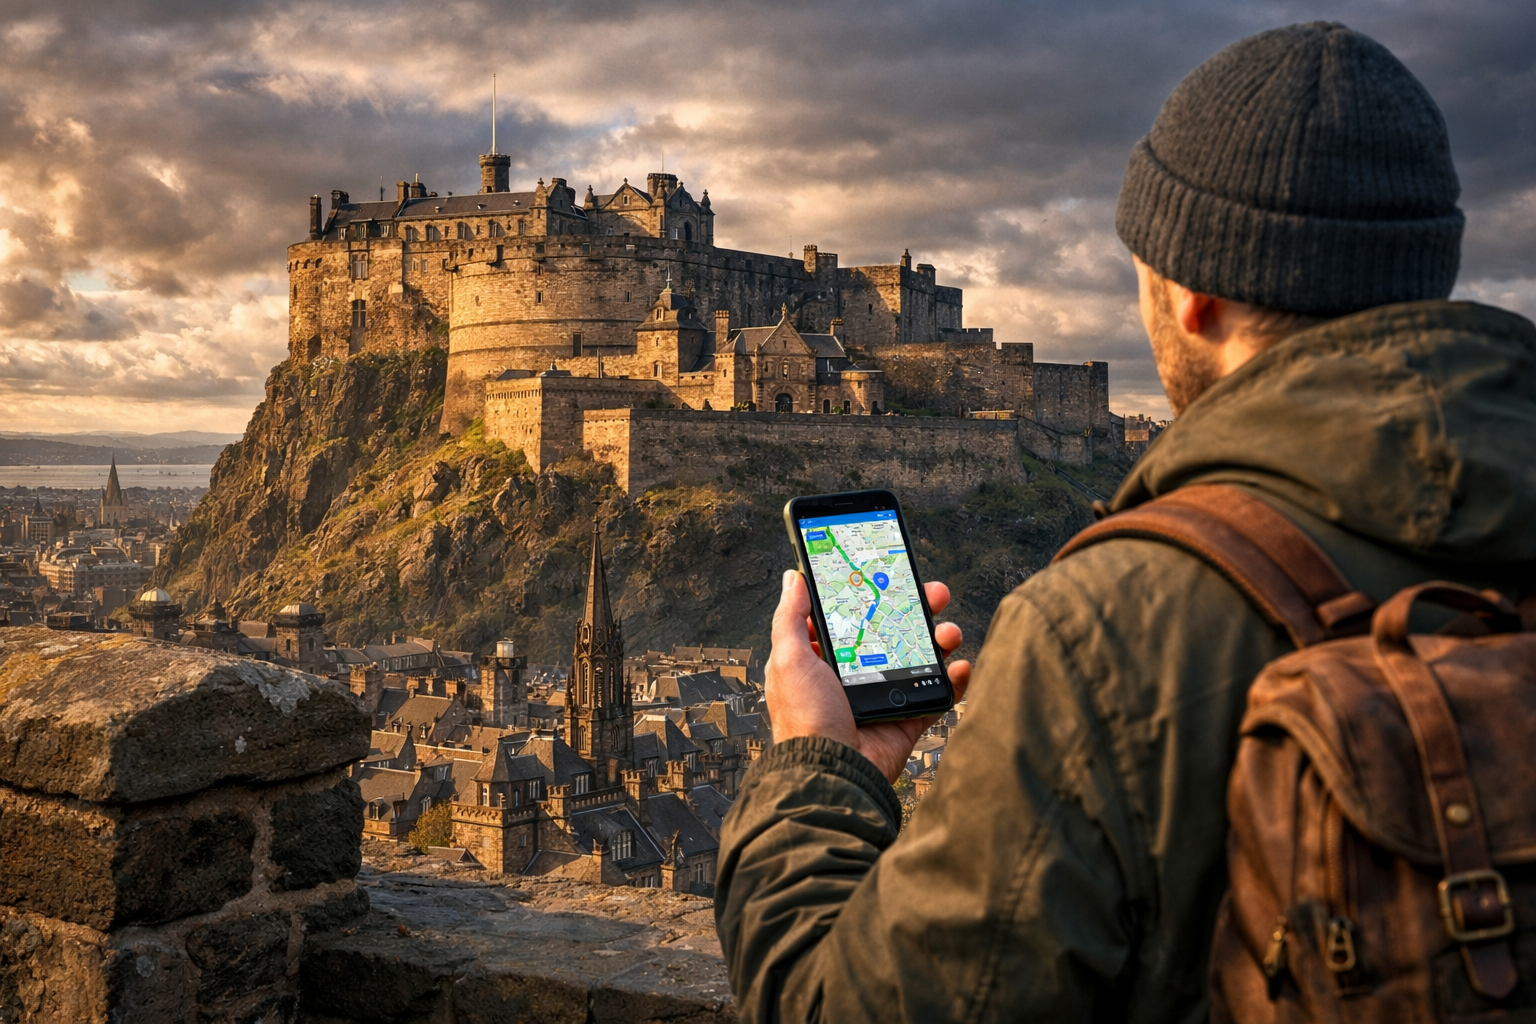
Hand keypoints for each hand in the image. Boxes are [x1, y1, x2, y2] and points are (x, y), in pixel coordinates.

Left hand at [765, 570, 971, 781]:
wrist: (832, 771)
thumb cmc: (805, 719)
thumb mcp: (789, 660)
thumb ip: (791, 618)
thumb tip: (795, 579)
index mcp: (825, 658)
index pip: (854, 616)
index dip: (874, 594)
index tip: (893, 575)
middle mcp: (855, 674)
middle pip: (894, 630)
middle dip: (917, 609)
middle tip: (933, 594)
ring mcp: (883, 695)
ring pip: (920, 657)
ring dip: (940, 639)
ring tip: (948, 632)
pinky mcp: (906, 719)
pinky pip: (936, 694)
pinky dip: (953, 680)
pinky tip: (959, 665)